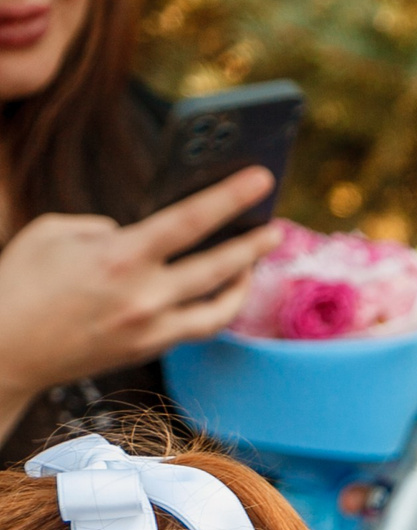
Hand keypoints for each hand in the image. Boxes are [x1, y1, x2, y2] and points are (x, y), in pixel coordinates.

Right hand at [0, 168, 280, 402]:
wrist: (5, 350)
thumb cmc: (21, 284)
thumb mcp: (52, 234)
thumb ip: (102, 227)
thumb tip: (136, 235)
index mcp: (120, 256)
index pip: (190, 220)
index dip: (231, 197)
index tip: (262, 179)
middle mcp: (145, 295)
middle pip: (220, 267)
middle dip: (254, 245)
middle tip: (276, 229)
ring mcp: (151, 328)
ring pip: (219, 308)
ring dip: (242, 284)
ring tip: (253, 264)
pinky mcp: (149, 350)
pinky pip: (196, 328)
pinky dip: (213, 309)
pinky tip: (220, 293)